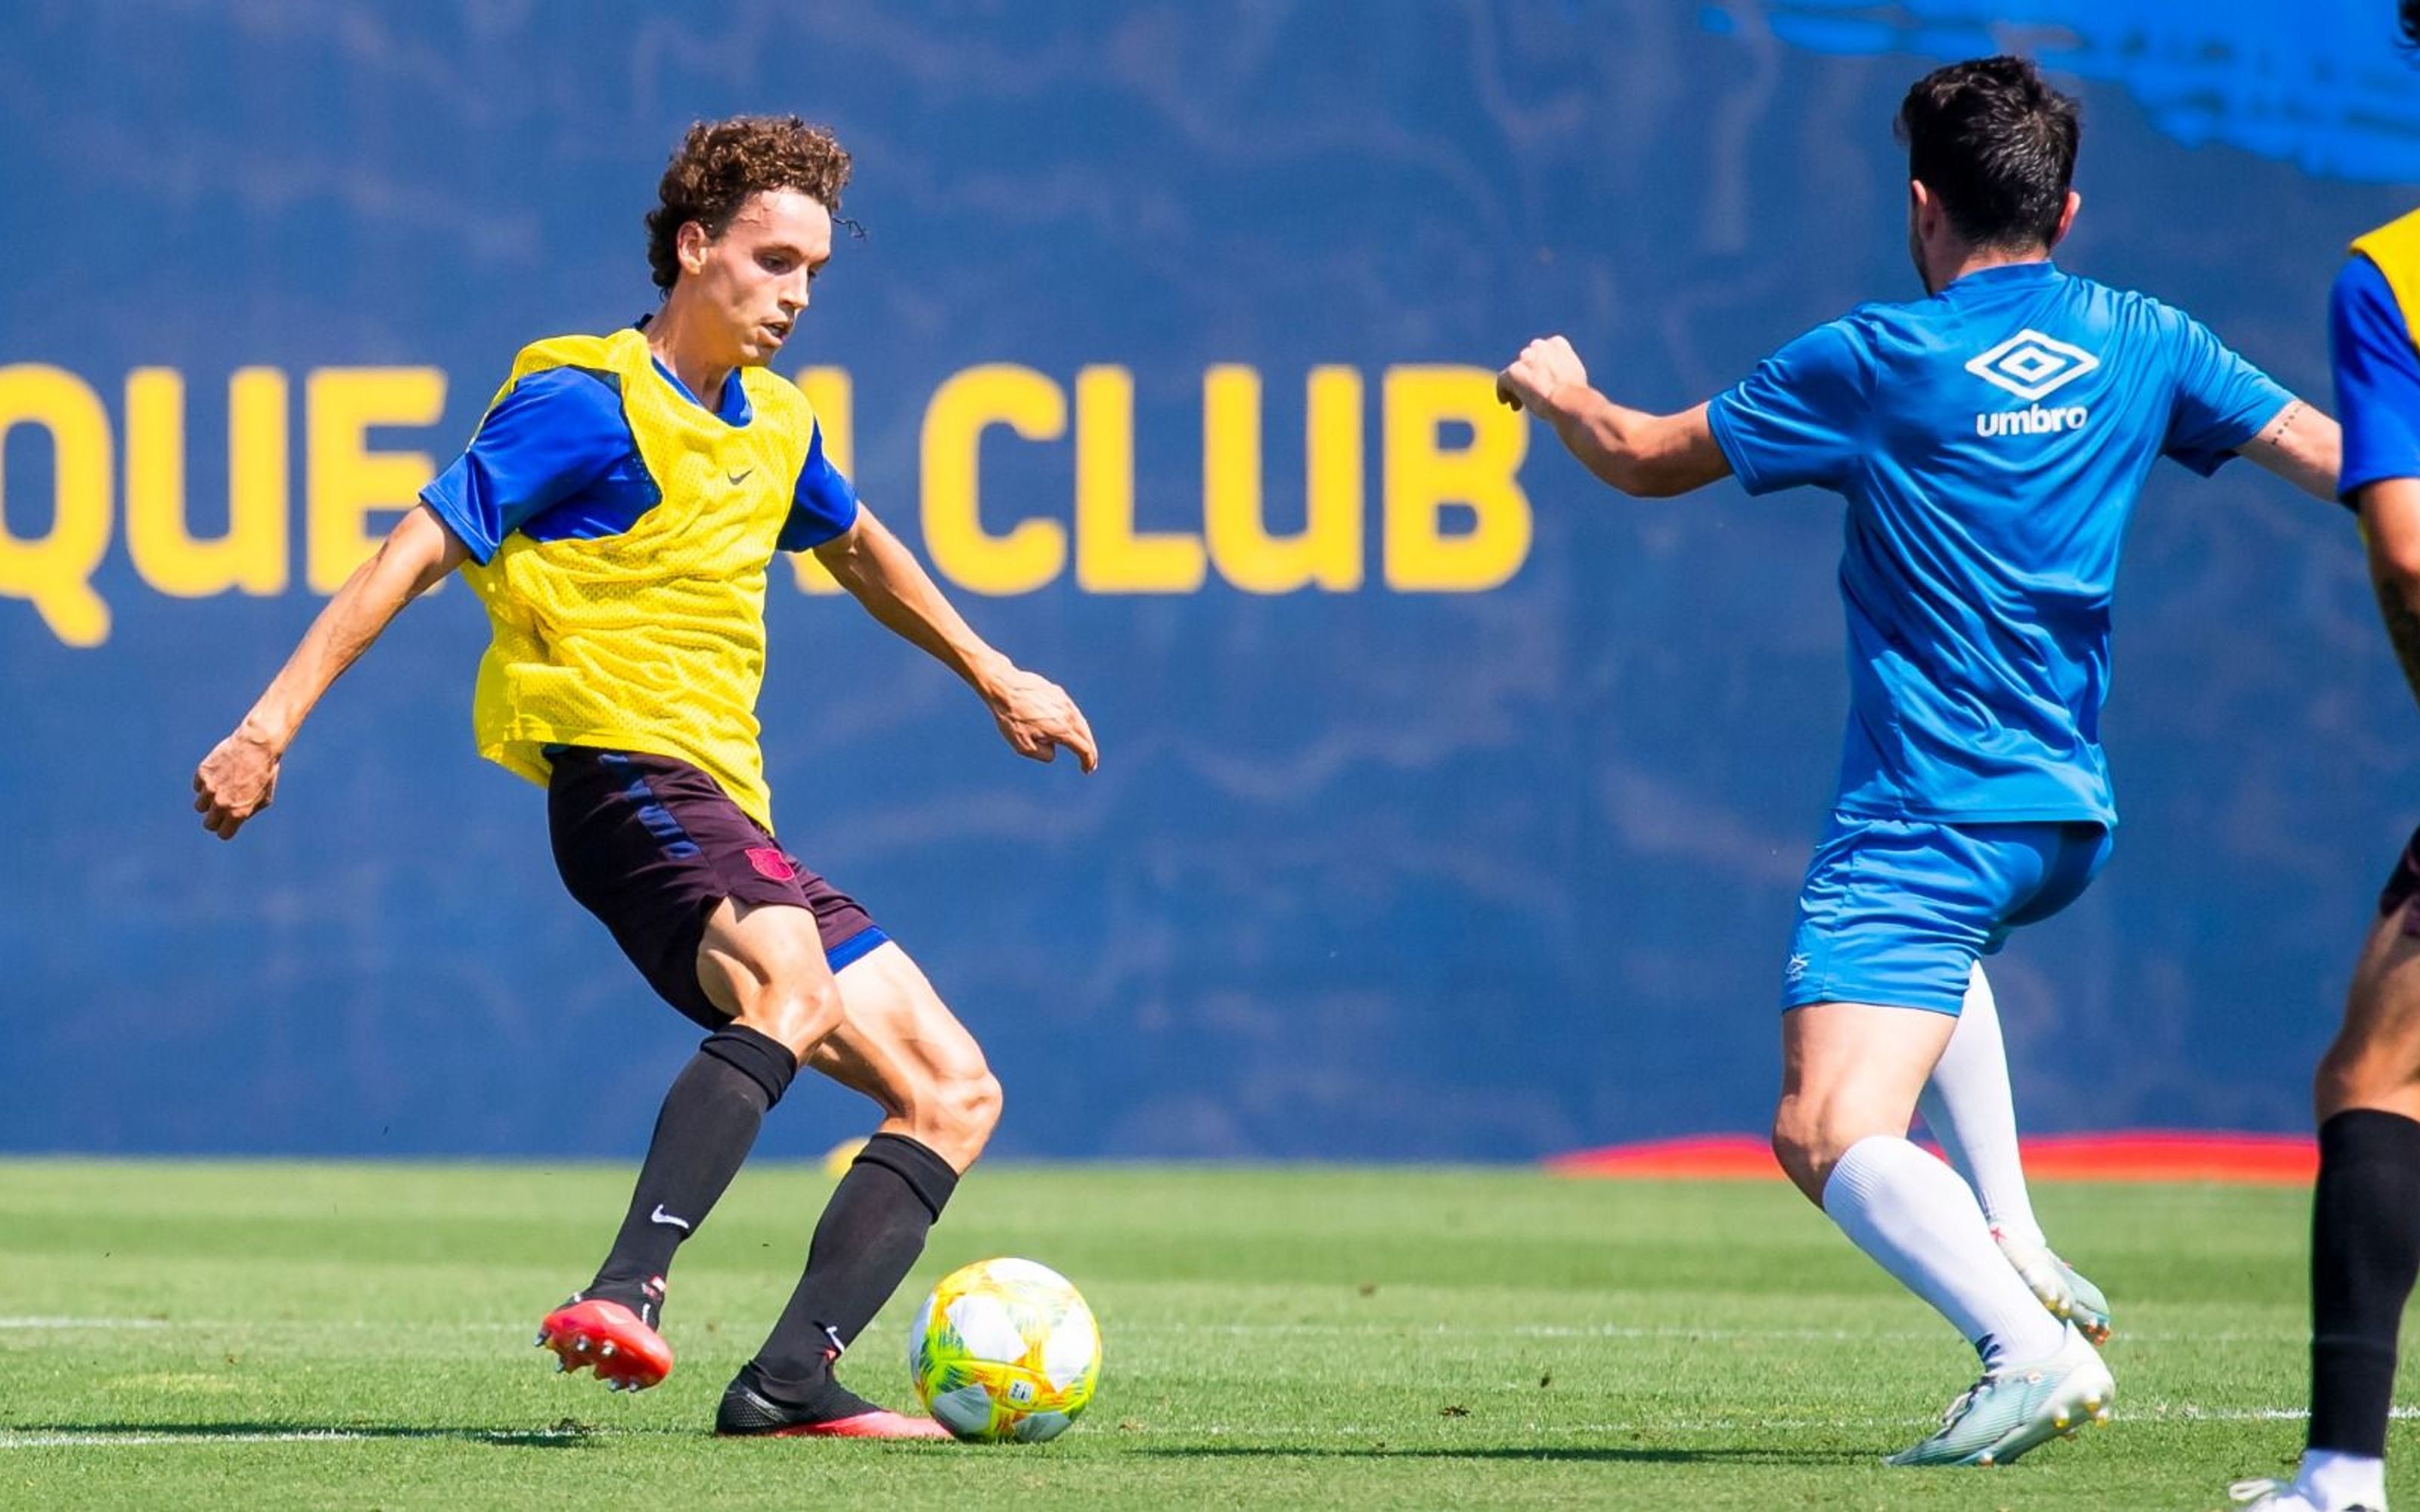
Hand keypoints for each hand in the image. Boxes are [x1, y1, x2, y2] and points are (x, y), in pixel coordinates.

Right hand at [194, 725, 282, 839]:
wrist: (257, 746)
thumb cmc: (265, 773)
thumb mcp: (264, 798)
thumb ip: (248, 812)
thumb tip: (235, 820)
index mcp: (238, 813)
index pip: (223, 834)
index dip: (226, 828)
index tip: (229, 822)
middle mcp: (221, 804)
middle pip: (209, 824)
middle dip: (215, 818)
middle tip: (223, 807)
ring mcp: (209, 789)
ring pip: (200, 806)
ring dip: (208, 801)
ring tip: (222, 788)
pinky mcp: (202, 774)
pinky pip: (197, 787)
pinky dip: (205, 783)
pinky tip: (219, 773)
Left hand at [984, 666, 1098, 772]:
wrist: (1004, 688)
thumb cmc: (1011, 718)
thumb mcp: (1023, 746)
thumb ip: (1044, 754)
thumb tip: (1054, 750)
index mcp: (1063, 730)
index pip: (1084, 749)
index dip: (1088, 761)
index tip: (1086, 770)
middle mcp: (1068, 715)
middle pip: (1086, 736)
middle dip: (1090, 751)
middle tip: (1089, 762)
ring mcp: (1064, 702)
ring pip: (1080, 722)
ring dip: (1084, 736)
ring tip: (1081, 745)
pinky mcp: (1058, 693)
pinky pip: (1072, 711)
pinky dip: (1075, 722)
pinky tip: (1069, 726)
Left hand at [1497, 335, 1588, 417]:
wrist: (1567, 399)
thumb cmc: (1575, 394)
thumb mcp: (1574, 376)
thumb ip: (1563, 370)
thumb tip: (1558, 381)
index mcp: (1558, 343)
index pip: (1545, 350)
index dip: (1541, 366)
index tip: (1543, 379)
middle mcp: (1539, 346)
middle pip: (1528, 360)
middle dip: (1529, 374)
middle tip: (1532, 393)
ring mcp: (1526, 357)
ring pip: (1516, 371)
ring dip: (1518, 386)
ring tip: (1522, 404)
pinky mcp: (1514, 371)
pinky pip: (1503, 380)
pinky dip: (1503, 391)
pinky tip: (1507, 402)